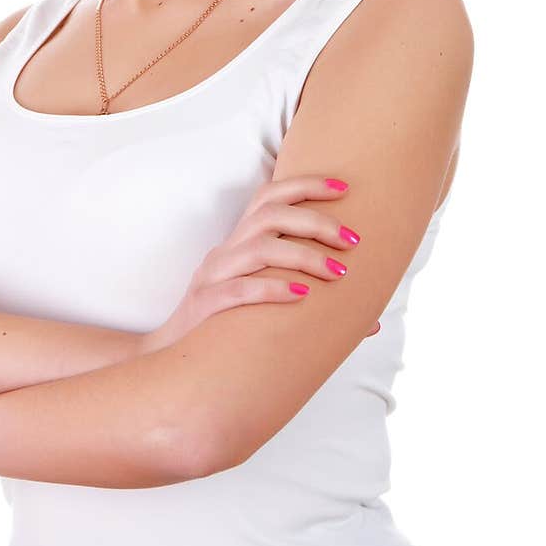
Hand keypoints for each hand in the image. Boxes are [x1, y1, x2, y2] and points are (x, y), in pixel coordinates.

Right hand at [144, 174, 379, 351]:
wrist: (174, 360)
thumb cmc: (229, 328)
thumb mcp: (263, 303)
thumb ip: (308, 299)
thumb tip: (371, 323)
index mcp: (239, 243)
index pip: (269, 198)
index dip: (306, 185)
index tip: (345, 188)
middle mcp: (226, 252)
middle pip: (269, 215)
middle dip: (316, 221)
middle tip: (353, 241)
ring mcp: (213, 276)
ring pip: (259, 248)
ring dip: (304, 255)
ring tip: (338, 271)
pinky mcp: (205, 305)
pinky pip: (239, 290)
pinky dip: (273, 289)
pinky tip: (302, 296)